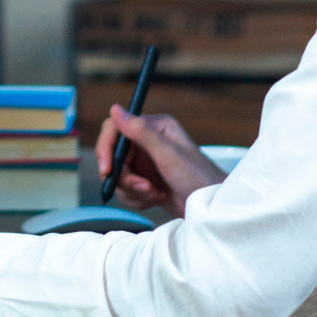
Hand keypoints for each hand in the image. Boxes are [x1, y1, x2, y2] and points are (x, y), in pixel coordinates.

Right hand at [96, 105, 226, 218]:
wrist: (210, 207)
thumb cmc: (198, 177)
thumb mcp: (168, 154)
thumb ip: (141, 132)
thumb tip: (115, 109)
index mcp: (155, 127)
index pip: (115, 129)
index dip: (106, 149)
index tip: (107, 170)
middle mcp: (148, 141)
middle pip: (114, 157)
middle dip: (125, 177)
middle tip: (143, 187)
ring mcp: (146, 162)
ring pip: (118, 176)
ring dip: (134, 190)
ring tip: (155, 194)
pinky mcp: (145, 180)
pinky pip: (126, 190)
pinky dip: (138, 198)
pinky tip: (157, 198)